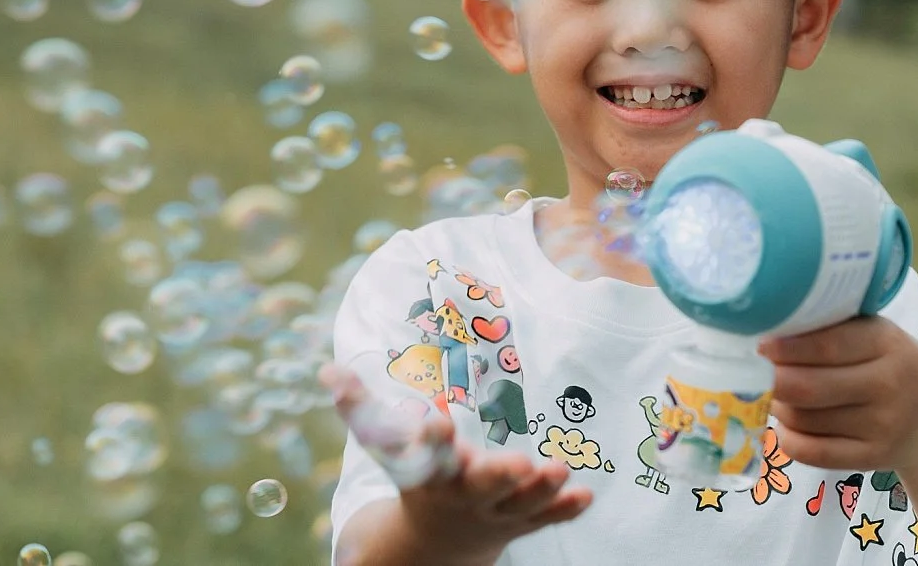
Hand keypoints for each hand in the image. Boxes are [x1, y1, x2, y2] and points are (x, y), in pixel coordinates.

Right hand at [322, 364, 592, 564]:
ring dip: (541, 491)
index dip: (431, 443)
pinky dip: (564, 510)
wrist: (431, 547)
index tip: (438, 424)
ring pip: (519, 506)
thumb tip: (330, 369)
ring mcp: (493, 513)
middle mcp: (461, 496)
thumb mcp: (385, 450)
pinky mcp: (519, 523)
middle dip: (497, 476)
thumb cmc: (413, 480)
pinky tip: (587, 495)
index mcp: (428, 476)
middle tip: (516, 463)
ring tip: (561, 470)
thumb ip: (360, 409)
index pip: (426, 458)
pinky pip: (544, 519)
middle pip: (480, 488)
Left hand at [757, 316, 917, 473]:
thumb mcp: (877, 336)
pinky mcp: (871, 458)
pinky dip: (788, 439)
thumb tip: (770, 328)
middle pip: (809, 388)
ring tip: (771, 395)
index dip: (785, 348)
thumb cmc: (894, 366)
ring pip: (806, 420)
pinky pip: (813, 453)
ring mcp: (881, 426)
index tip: (759, 345)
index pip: (826, 345)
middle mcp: (887, 384)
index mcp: (886, 343)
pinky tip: (785, 425)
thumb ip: (834, 330)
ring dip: (777, 407)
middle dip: (772, 381)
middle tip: (755, 373)